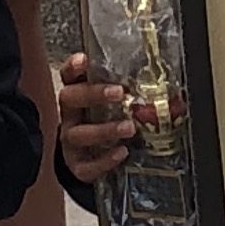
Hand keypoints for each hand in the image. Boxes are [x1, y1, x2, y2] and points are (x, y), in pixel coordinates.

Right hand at [51, 47, 134, 186]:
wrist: (88, 160)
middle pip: (70, 99)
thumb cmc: (102, 123)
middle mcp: (69, 116)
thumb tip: (156, 79)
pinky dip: (104, 160)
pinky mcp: (77, 165)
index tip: (84, 60)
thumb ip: (122, 91)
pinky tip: (122, 152)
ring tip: (129, 127)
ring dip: (104, 130)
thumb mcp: (109, 105)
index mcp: (77, 96)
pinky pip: (86, 165)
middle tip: (118, 92)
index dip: (73, 67)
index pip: (68, 76)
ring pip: (79, 134)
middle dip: (93, 94)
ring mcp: (70, 141)